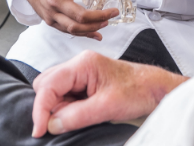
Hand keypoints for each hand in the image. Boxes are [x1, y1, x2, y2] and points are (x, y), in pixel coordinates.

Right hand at [20, 0, 119, 39]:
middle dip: (100, 16)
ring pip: (74, 27)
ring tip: (107, 22)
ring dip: (93, 27)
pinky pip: (68, 31)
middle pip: (79, 15)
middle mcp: (55, 0)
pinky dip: (84, 34)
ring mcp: (52, 13)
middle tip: (114, 12)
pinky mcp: (50, 21)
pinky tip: (97, 34)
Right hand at [31, 50, 186, 136]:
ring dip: (57, 109)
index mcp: (83, 63)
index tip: (40, 131)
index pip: (48, 84)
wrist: (154, 88)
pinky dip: (65, 109)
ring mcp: (81, 74)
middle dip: (47, 107)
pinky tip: (80, 115)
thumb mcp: (107, 107)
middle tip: (61, 124)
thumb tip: (51, 124)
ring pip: (53, 92)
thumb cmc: (137, 90)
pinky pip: (64, 96)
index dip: (40, 108)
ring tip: (78, 117)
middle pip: (46, 85)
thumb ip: (76, 116)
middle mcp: (79, 65)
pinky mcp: (84, 83)